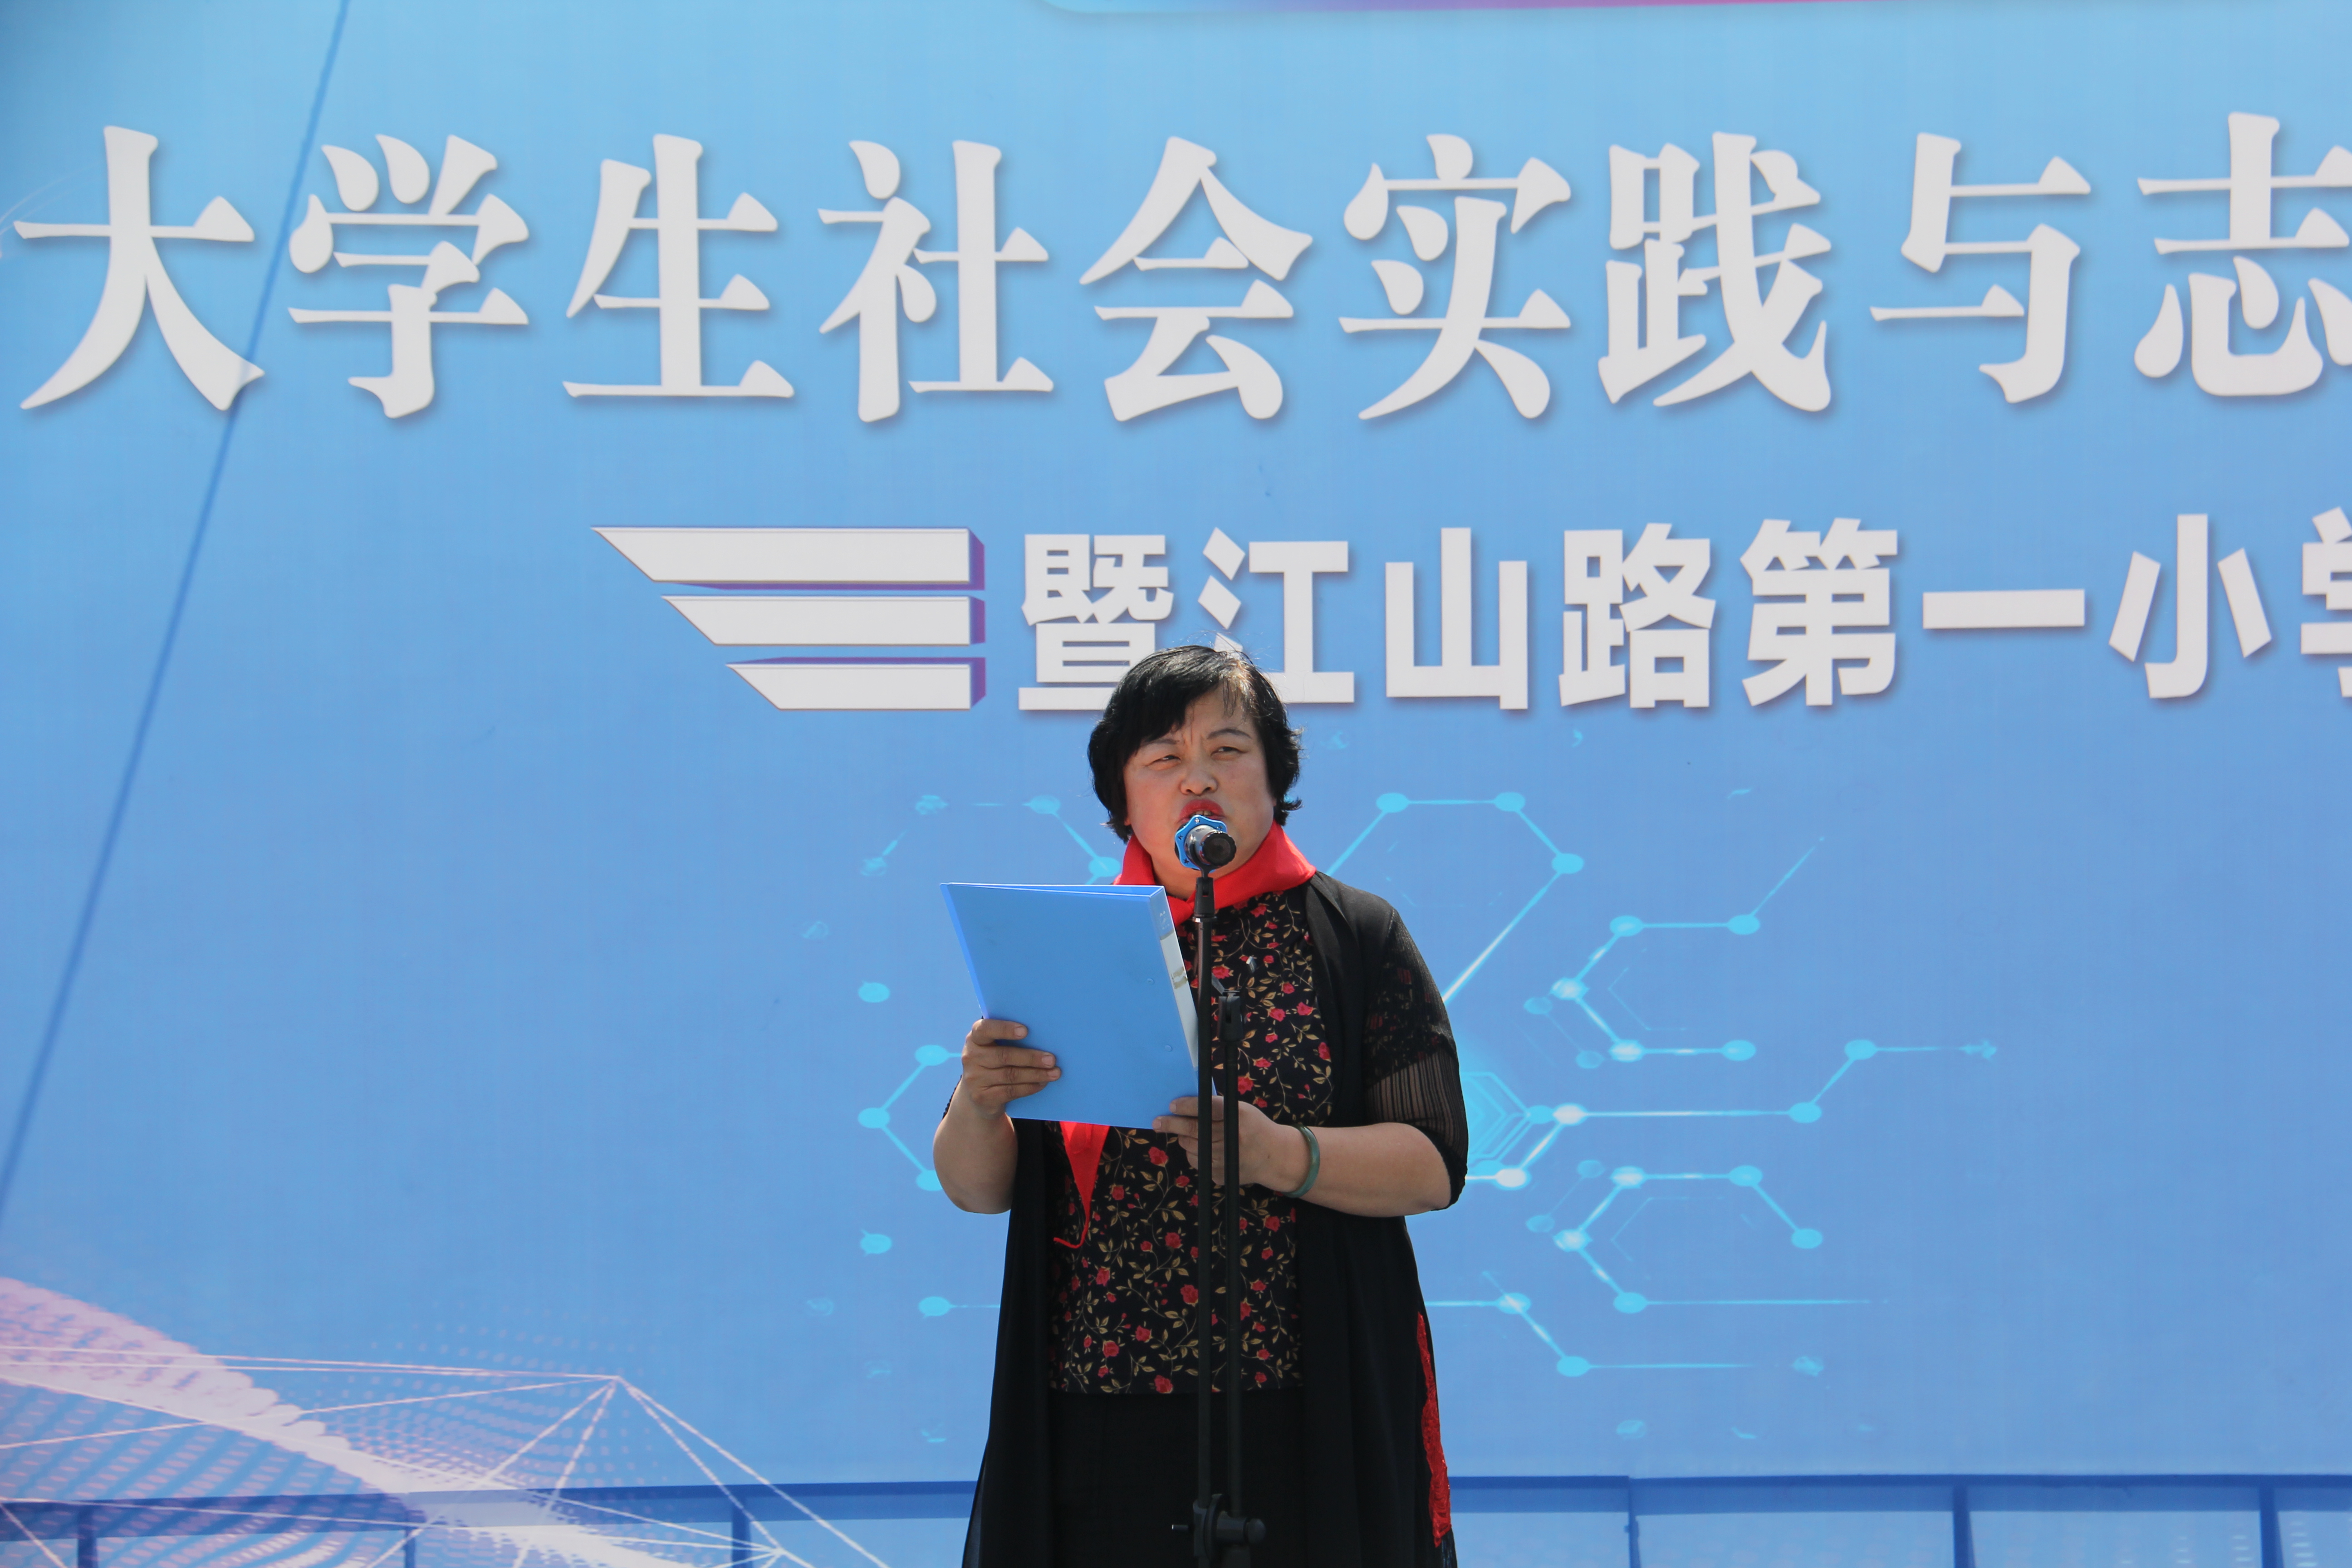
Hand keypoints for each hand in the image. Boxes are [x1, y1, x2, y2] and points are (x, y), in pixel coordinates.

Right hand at [953, 1019, 1057, 1118]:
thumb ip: (1008, 1040)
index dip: (1005, 1029)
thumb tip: (1043, 1037)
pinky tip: (1042, 1083)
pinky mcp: (982, 1097)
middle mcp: (970, 1057)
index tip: (1026, 1031)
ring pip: (1010, 1075)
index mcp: (974, 1039)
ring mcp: (974, 1079)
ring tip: (1054, 1073)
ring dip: (1036, 1074)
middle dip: (1031, 1057)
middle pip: (1004, 1055)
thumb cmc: (993, 1063)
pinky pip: (1010, 1091)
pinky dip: (1029, 1087)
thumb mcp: (994, 1048)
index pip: (985, 1029)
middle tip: (1052, 1059)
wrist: (978, 1095)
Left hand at [1154, 1095, 1308, 1191]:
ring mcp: (1225, 1159)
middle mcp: (1231, 1138)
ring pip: (1190, 1147)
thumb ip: (1217, 1107)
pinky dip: (1194, 1153)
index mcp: (1239, 1116)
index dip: (1187, 1106)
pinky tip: (1204, 1149)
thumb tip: (1183, 1106)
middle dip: (1172, 1124)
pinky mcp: (1219, 1174)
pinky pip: (1196, 1161)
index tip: (1172, 1105)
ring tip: (1187, 1133)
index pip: (1207, 1108)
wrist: (1273, 1157)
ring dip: (1184, 1139)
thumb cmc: (1253, 1127)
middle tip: (1158, 1121)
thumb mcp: (1241, 1111)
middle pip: (1193, 1129)